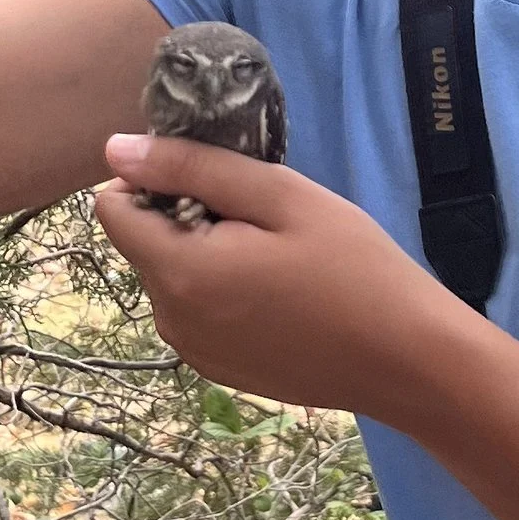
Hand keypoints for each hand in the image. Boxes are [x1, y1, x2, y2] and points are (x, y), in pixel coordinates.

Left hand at [95, 134, 466, 417]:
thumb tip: (116, 149)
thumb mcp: (281, 197)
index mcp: (179, 273)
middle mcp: (170, 320)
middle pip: (142, 242)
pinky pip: (193, 310)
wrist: (407, 361)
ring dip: (203, 252)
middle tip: (262, 217)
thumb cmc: (354, 268)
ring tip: (276, 254)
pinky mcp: (217, 370)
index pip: (111, 209)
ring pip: (168, 275)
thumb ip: (193, 168)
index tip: (216, 180)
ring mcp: (193, 352)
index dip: (153, 179)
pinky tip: (278, 291)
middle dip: (183, 216)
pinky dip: (219, 289)